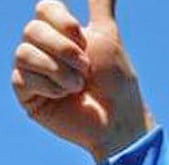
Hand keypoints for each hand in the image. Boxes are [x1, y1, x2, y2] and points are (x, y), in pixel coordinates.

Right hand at [11, 0, 153, 161]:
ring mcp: (32, 70)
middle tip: (86, 68)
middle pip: (32, 29)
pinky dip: (50, 86)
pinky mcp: (25, 93)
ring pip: (23, 52)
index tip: (84, 40)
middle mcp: (42, 48)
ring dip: (59, 70)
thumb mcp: (107, 35)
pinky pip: (22, 77)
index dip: (63, 23)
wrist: (118, 119)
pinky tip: (63, 96)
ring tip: (78, 85)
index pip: (44, 8)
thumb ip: (99, 5)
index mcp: (60, 32)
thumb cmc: (116, 81)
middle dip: (65, 50)